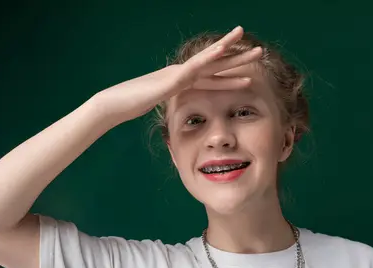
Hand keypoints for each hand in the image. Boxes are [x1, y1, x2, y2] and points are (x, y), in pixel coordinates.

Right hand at [92, 26, 262, 126]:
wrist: (113, 104)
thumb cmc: (129, 107)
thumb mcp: (155, 109)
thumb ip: (167, 110)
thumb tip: (176, 122)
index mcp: (179, 83)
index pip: (209, 79)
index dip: (229, 76)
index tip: (248, 74)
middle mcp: (180, 74)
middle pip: (214, 66)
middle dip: (237, 59)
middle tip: (259, 51)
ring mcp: (176, 74)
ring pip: (207, 60)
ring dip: (229, 50)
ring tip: (248, 42)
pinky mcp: (170, 78)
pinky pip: (194, 66)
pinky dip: (209, 57)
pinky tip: (223, 49)